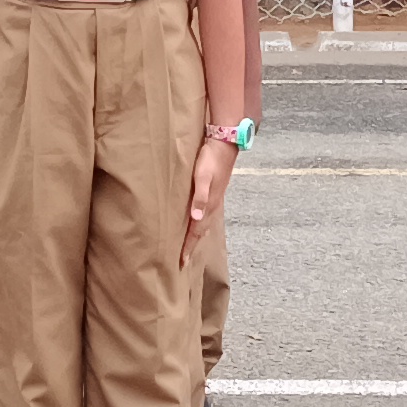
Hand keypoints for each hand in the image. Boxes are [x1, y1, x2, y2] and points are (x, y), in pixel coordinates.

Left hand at [183, 135, 237, 264]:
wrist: (224, 144)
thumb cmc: (210, 159)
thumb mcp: (203, 177)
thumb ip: (199, 197)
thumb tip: (196, 219)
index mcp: (209, 205)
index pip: (196, 231)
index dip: (188, 247)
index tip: (181, 262)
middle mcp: (212, 206)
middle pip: (201, 232)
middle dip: (193, 247)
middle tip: (184, 261)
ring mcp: (215, 200)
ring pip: (205, 224)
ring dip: (197, 237)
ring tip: (190, 247)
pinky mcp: (215, 193)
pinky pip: (207, 215)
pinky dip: (201, 225)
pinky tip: (197, 223)